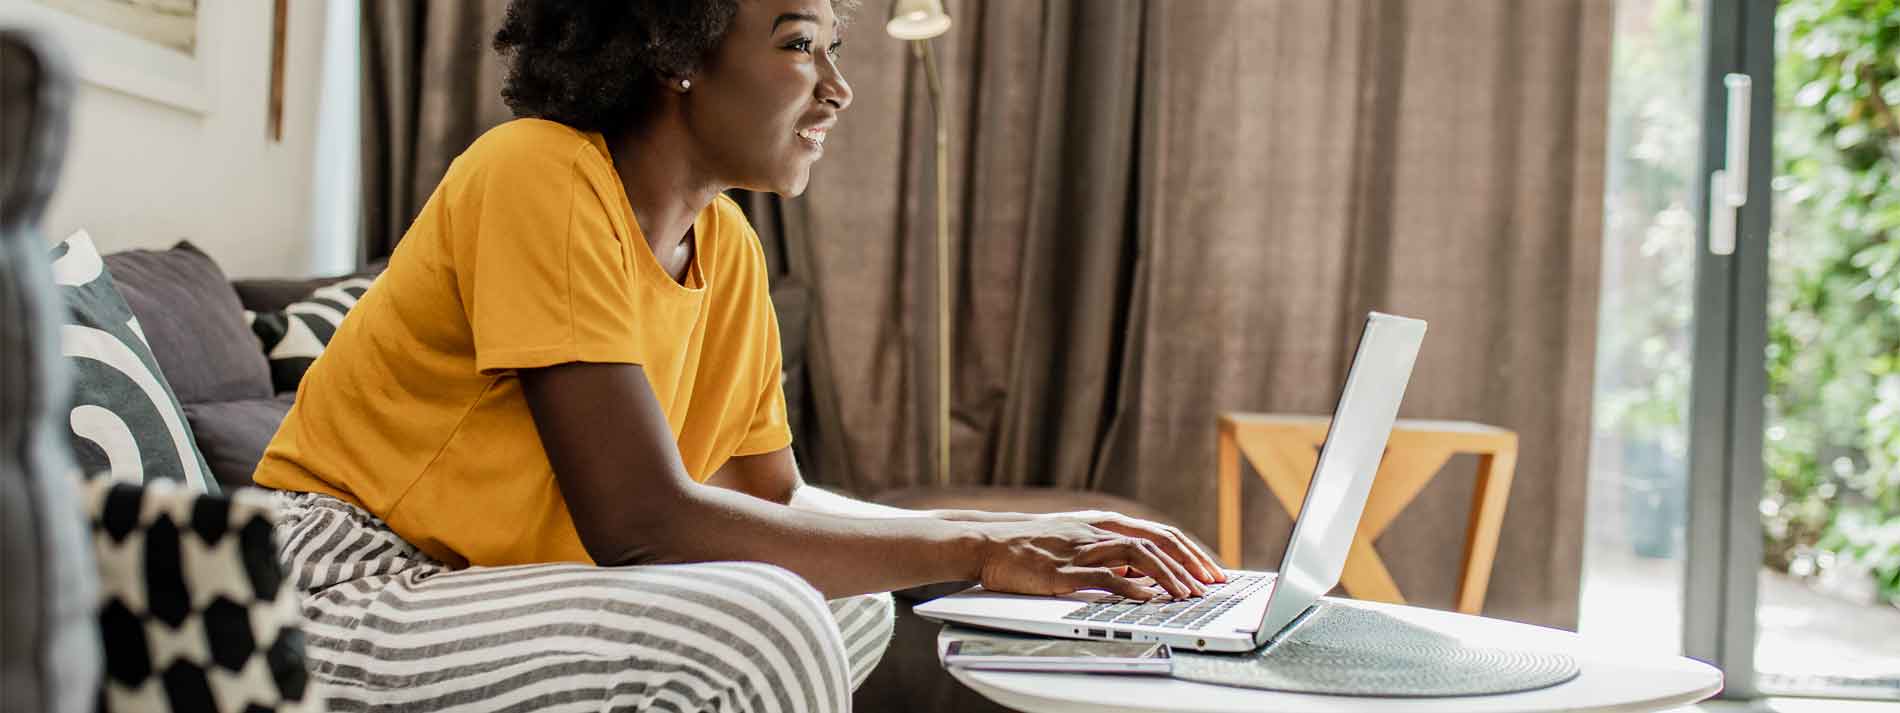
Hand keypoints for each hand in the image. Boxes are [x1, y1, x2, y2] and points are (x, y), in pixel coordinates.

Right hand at [1037, 510, 1227, 584]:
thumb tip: (1141, 575)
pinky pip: (1104, 577)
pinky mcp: (1064, 571)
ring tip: (1187, 593)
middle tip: (1210, 584)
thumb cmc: (1031, 546)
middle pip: (1157, 543)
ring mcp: (1082, 550)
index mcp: (1104, 525)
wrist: (989, 542)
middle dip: (1189, 564)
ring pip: (1138, 556)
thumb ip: (1108, 554)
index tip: (1209, 570)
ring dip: (1167, 576)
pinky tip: (1148, 598)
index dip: (1189, 552)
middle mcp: (1099, 533)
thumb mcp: (1077, 544)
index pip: (1159, 534)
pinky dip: (1130, 587)